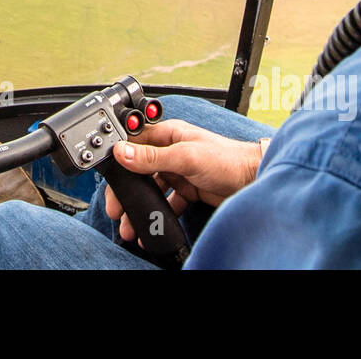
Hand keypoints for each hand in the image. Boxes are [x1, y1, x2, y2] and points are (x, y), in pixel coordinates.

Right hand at [104, 119, 262, 243]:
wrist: (254, 180)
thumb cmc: (227, 159)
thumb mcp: (185, 156)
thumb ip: (153, 157)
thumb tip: (122, 152)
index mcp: (167, 134)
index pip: (133, 143)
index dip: (118, 158)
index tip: (106, 175)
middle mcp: (171, 151)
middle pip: (139, 169)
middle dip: (126, 190)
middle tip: (115, 207)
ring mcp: (179, 171)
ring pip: (151, 188)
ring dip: (140, 205)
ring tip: (130, 223)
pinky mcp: (187, 189)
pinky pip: (166, 202)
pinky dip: (158, 214)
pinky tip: (151, 225)